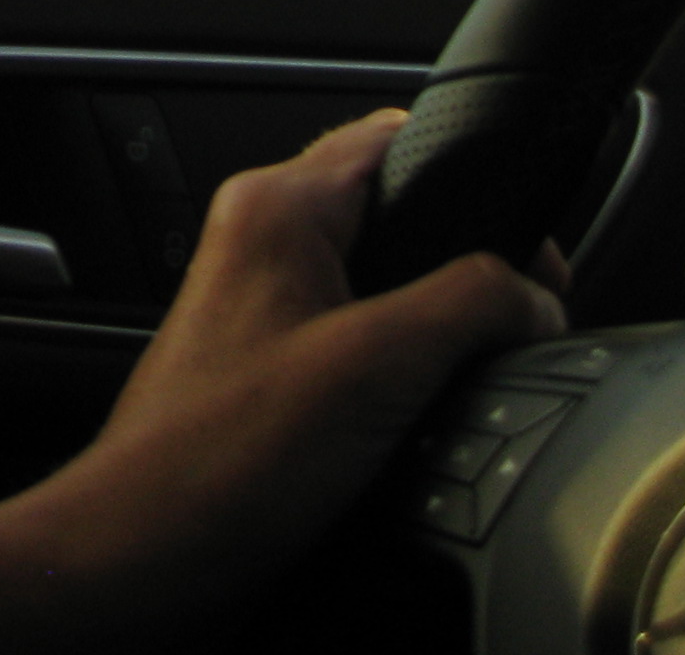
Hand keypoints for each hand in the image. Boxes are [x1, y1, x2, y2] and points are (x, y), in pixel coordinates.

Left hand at [0, 110, 563, 653]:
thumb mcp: (376, 364)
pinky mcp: (270, 362)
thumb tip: (536, 294)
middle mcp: (262, 238)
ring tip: (488, 361)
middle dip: (469, 255)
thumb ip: (468, 306)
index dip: (477, 179)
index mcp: (276, 207)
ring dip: (441, 313)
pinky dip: (407, 357)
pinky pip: (360, 332)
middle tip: (525, 313)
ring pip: (382, 276)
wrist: (149, 545)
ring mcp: (262, 300)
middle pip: (396, 210)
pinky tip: (435, 401)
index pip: (393, 139)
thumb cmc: (224, 457)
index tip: (535, 247)